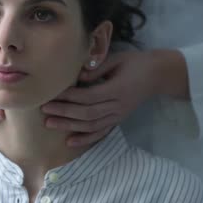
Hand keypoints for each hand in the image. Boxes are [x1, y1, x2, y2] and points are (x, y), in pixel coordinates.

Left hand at [41, 50, 160, 146]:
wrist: (158, 75)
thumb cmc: (135, 63)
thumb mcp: (117, 59)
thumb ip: (97, 69)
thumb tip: (77, 77)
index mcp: (117, 89)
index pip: (89, 96)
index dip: (70, 97)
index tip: (52, 93)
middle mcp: (117, 106)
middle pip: (87, 113)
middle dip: (64, 112)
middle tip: (44, 109)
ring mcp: (118, 116)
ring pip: (91, 126)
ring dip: (69, 126)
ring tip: (49, 123)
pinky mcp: (118, 120)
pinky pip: (101, 133)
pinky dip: (85, 139)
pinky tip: (69, 142)